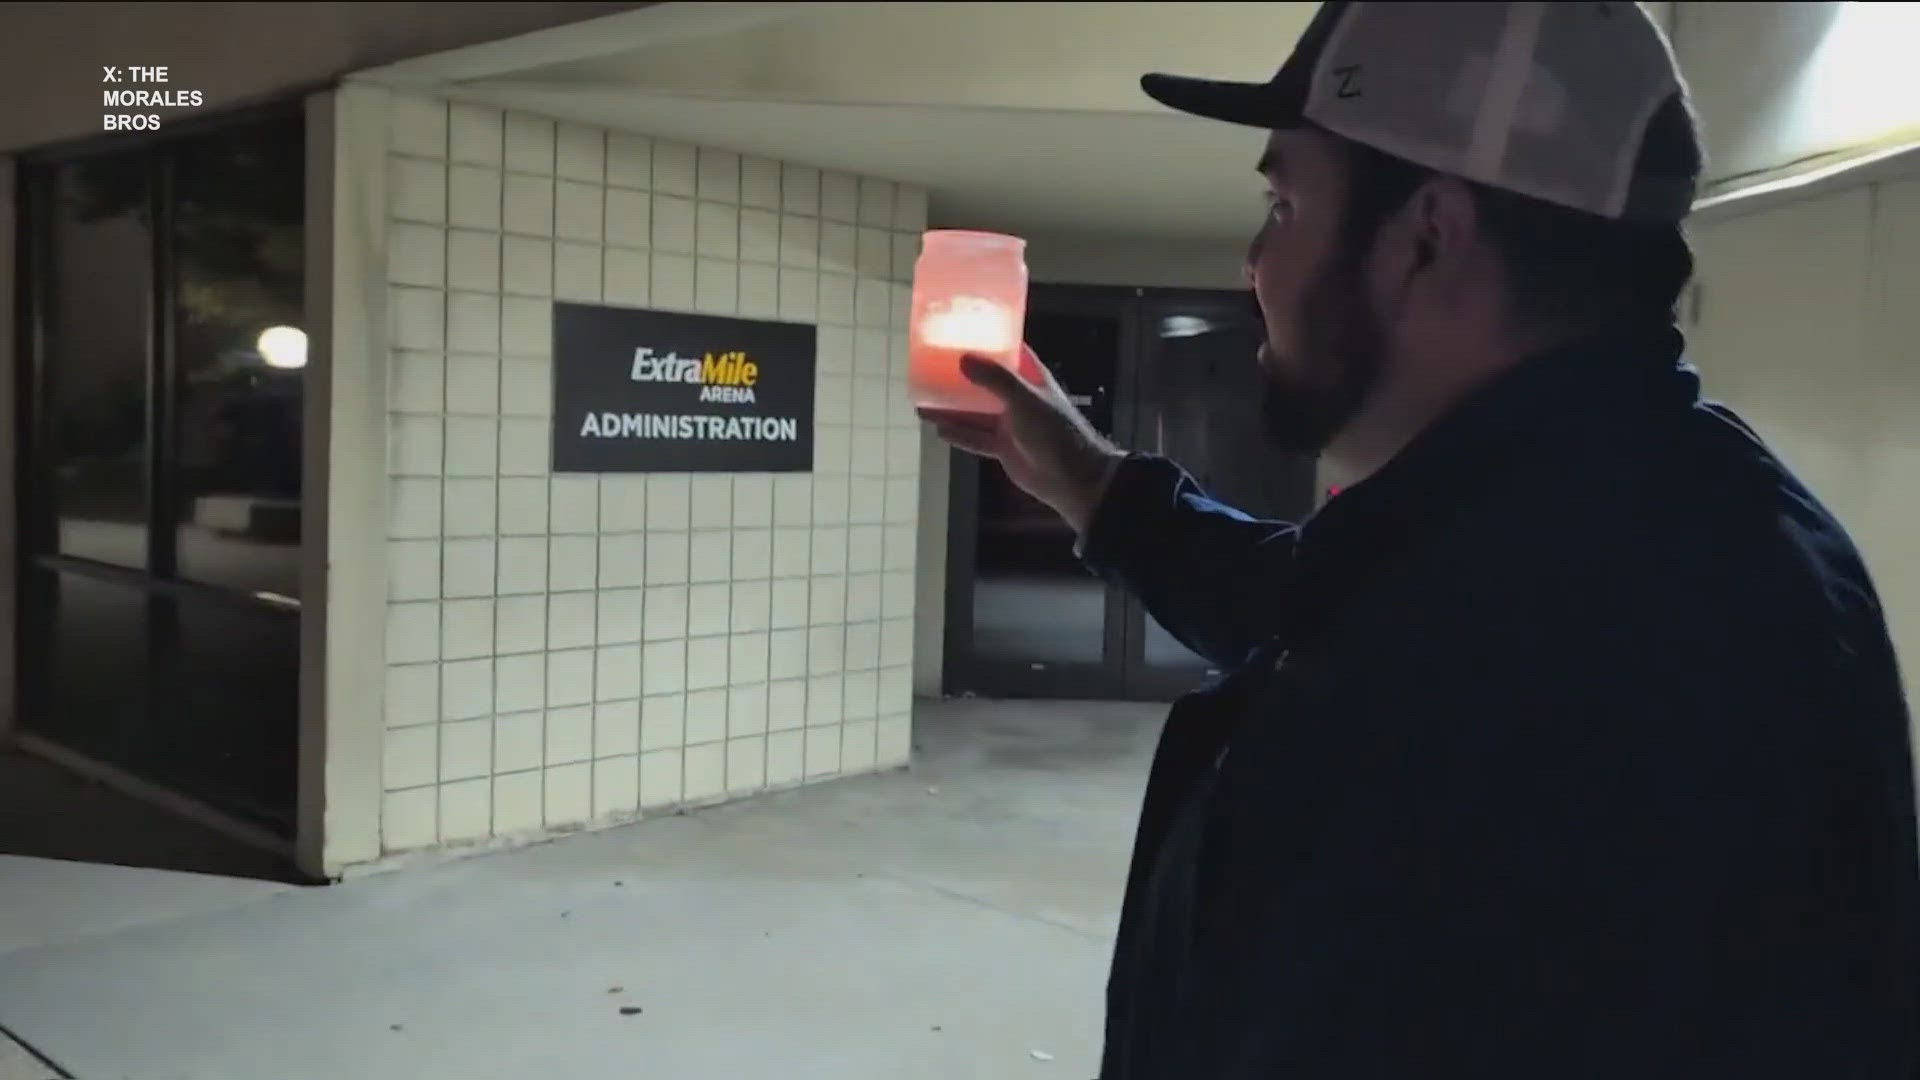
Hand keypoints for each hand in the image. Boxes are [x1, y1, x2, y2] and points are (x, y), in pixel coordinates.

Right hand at [919, 344, 1124, 535]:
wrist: (1072, 477)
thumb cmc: (1055, 431)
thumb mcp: (1025, 399)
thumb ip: (995, 379)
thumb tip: (962, 359)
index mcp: (1030, 376)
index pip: (1008, 350)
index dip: (987, 339)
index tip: (960, 329)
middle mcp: (1018, 396)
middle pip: (984, 380)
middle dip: (960, 375)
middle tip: (930, 368)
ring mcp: (1010, 423)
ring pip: (975, 411)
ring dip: (953, 407)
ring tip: (924, 401)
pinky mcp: (1003, 447)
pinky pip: (976, 437)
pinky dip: (959, 434)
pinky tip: (938, 429)